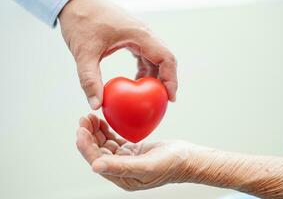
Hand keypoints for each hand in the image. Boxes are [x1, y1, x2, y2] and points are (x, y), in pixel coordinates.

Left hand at [59, 0, 176, 109]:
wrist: (75, 1)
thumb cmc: (80, 21)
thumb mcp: (83, 53)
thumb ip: (89, 80)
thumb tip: (96, 105)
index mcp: (139, 35)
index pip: (165, 58)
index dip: (171, 80)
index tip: (170, 98)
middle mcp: (144, 33)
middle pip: (165, 59)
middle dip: (166, 81)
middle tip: (161, 101)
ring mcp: (139, 34)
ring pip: (157, 57)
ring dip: (156, 76)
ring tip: (150, 95)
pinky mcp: (133, 36)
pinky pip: (147, 55)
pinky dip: (146, 70)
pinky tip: (137, 80)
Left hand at [76, 114, 192, 190]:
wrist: (188, 158)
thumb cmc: (172, 164)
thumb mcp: (146, 165)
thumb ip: (121, 167)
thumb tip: (95, 166)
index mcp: (122, 177)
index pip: (97, 161)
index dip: (86, 145)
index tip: (81, 129)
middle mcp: (121, 169)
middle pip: (98, 151)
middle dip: (89, 135)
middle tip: (84, 119)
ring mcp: (126, 159)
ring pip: (105, 145)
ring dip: (96, 132)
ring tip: (91, 117)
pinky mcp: (132, 150)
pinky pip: (115, 140)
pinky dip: (107, 131)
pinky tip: (104, 122)